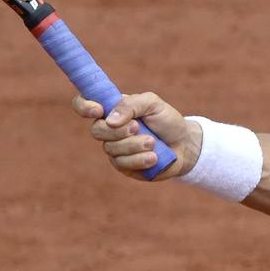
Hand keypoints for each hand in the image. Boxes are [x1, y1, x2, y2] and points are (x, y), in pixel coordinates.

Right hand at [71, 92, 202, 179]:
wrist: (185, 144)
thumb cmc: (167, 121)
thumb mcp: (153, 103)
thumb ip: (131, 104)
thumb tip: (110, 119)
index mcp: (113, 109)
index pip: (84, 104)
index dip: (84, 106)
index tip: (98, 110)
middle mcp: (109, 129)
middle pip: (96, 130)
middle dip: (118, 130)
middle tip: (138, 127)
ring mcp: (115, 149)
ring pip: (111, 149)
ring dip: (134, 145)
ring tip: (153, 143)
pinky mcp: (124, 167)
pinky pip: (123, 164)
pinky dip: (139, 160)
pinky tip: (154, 157)